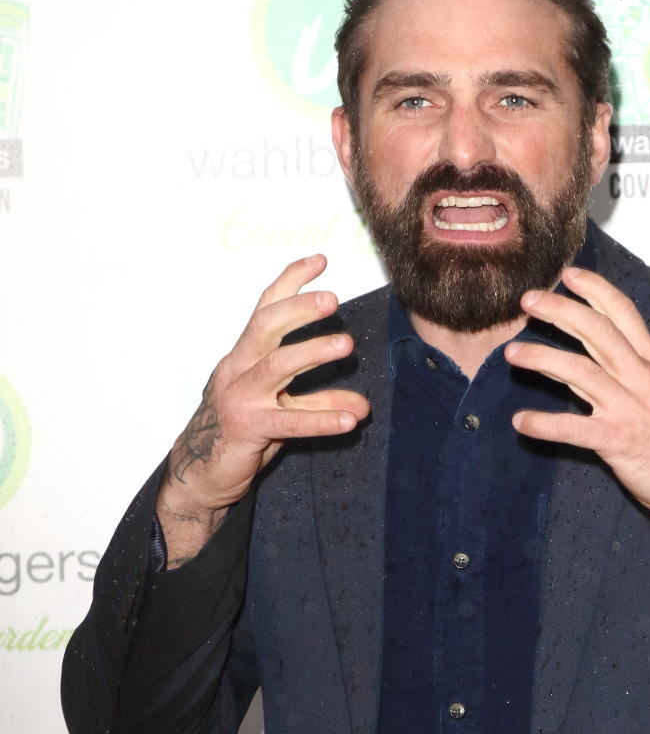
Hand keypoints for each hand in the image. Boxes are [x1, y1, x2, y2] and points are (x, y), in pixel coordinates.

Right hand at [159, 254, 368, 559]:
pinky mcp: (246, 428)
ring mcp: (239, 397)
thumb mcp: (283, 409)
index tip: (320, 260)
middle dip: (299, 309)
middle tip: (333, 300)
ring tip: (347, 345)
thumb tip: (363, 406)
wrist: (202, 473)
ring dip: (312, 353)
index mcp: (245, 354)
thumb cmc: (243, 428)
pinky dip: (321, 419)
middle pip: (265, 326)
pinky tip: (350, 419)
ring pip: (275, 367)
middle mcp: (238, 368)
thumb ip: (320, 401)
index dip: (291, 281)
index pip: (266, 308)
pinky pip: (289, 422)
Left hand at [505, 267, 649, 542]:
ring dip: (541, 358)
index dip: (595, 290)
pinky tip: (521, 422)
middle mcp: (641, 378)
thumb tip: (587, 357)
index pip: (624, 314)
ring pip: (579, 371)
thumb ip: (628, 373)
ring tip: (512, 353)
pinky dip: (543, 424)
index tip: (569, 274)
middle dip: (559, 310)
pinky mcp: (618, 441)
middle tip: (528, 300)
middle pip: (596, 331)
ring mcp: (629, 408)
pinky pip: (573, 429)